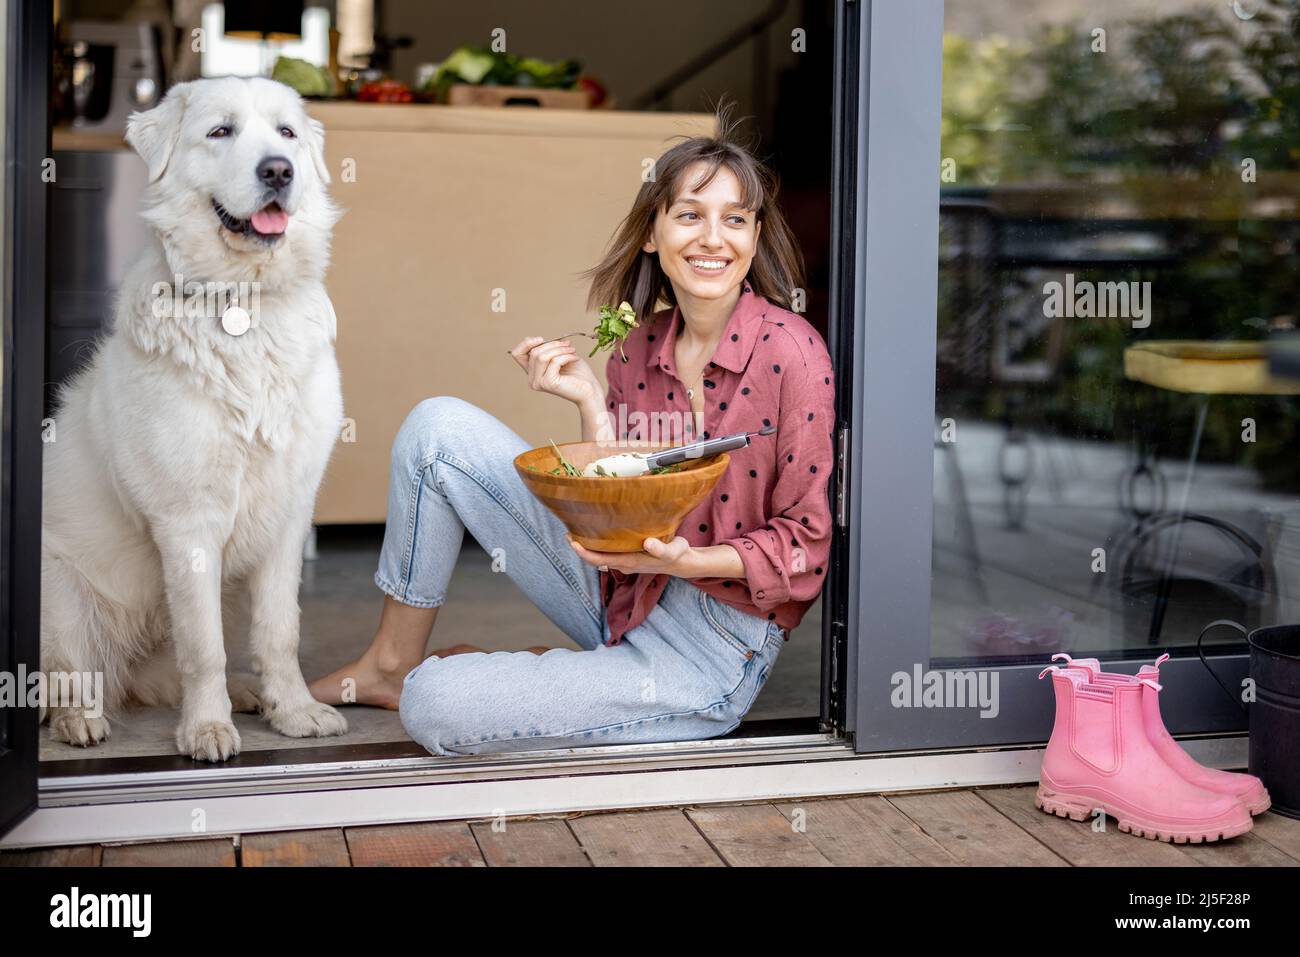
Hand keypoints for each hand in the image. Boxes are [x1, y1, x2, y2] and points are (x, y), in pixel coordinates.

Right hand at [510, 336, 602, 407]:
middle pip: (534, 353)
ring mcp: (539, 383)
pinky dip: (566, 356)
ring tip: (572, 350)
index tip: (541, 338)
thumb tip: (541, 338)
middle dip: (552, 344)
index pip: (517, 354)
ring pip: (542, 356)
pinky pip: (554, 361)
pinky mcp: (549, 383)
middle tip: (568, 345)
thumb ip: (549, 349)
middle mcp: (532, 380)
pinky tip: (575, 358)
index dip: (526, 343)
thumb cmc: (577, 374)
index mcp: (532, 373)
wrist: (590, 391)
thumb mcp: (560, 356)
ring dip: (559, 349)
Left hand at [567, 534, 699, 576]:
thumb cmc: (677, 555)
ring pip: (601, 556)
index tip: (572, 541)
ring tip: (578, 531)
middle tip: (568, 533)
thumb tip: (648, 542)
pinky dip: (599, 546)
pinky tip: (596, 534)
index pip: (600, 560)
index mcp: (630, 562)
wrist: (682, 562)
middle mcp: (624, 563)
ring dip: (588, 547)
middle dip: (580, 548)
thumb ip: (661, 548)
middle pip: (595, 559)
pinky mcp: (629, 557)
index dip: (584, 552)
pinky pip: (609, 553)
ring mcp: (626, 561)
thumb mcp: (672, 551)